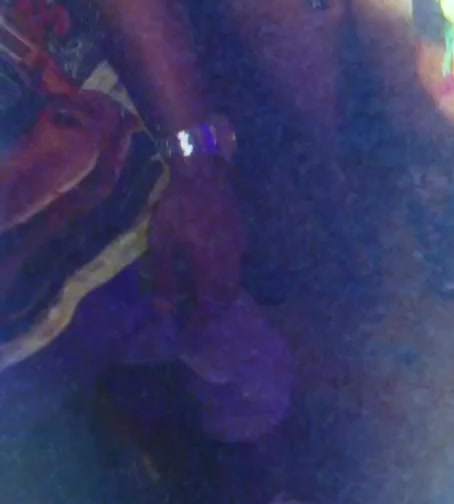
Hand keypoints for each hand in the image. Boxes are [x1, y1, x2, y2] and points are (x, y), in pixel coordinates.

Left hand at [148, 156, 244, 325]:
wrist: (204, 173)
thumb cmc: (178, 207)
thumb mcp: (162, 243)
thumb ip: (163, 278)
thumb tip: (164, 310)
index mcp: (210, 266)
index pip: (210, 304)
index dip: (200, 320)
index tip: (187, 330)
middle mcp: (230, 260)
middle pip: (228, 295)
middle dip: (213, 311)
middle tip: (196, 316)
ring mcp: (238, 246)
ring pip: (235, 280)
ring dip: (220, 294)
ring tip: (202, 296)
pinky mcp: (240, 234)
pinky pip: (237, 264)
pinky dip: (225, 275)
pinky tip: (210, 268)